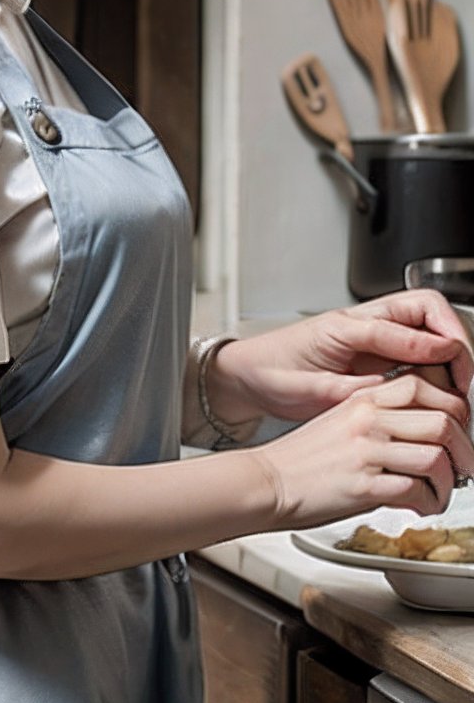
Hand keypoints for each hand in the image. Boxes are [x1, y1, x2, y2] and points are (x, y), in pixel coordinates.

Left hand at [213, 290, 473, 427]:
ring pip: (430, 327)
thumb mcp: (308, 390)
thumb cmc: (272, 374)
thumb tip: (391, 390)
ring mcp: (374, 334)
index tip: (450, 363)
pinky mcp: (378, 350)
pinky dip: (438, 365)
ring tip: (459, 388)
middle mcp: (365, 322)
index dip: (431, 344)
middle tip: (464, 377)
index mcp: (345, 325)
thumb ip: (351, 389)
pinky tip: (441, 393)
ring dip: (452, 352)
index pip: (401, 321)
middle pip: (429, 310)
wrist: (249, 373)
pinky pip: (419, 347)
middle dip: (455, 338)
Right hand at [255, 370, 473, 529]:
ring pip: (436, 457)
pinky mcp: (363, 486)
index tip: (459, 433)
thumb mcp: (342, 421)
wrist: (266, 483)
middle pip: (444, 421)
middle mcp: (369, 419)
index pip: (430, 388)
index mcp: (366, 398)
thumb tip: (425, 437)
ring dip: (450, 482)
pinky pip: (416, 491)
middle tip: (464, 468)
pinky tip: (421, 507)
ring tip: (441, 494)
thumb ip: (382, 420)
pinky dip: (429, 504)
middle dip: (464, 451)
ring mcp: (366, 451)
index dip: (456, 412)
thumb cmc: (301, 459)